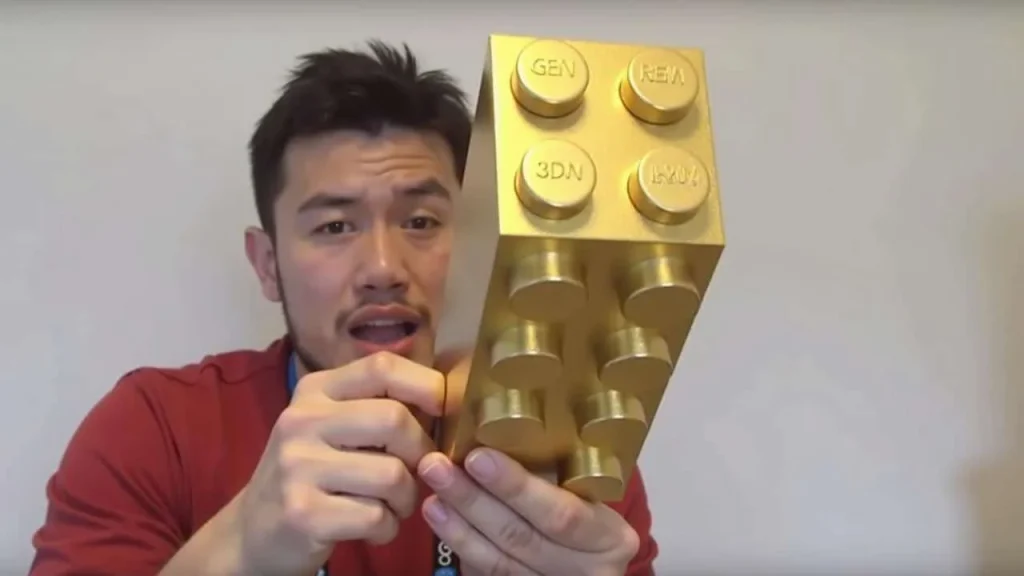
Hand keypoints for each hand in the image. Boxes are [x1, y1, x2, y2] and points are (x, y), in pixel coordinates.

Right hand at [234, 351, 445, 574]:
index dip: (426, 384)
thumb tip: (447, 399)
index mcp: (315, 391)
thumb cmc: (312, 474)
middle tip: (417, 473)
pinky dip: (387, 528)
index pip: (382, 367)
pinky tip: (374, 528)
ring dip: (407, 499)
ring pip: (392, 475)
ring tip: (392, 506)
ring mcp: (298, 467)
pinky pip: (376, 517)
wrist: (253, 532)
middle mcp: (302, 421)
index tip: (444, 409)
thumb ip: (376, 407)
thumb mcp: (332, 427)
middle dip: (421, 453)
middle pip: (394, 420)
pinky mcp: (303, 513)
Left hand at [417, 448, 639, 575]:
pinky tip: (440, 518)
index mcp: (611, 537)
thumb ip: (554, 473)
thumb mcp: (586, 492)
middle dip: (474, 500)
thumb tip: (495, 429)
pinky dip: (462, 545)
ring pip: (499, 561)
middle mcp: (589, 570)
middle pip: (523, 538)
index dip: (517, 487)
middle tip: (436, 465)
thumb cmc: (587, 509)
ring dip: (458, 524)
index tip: (478, 456)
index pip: (563, 513)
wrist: (586, 560)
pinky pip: (489, 573)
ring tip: (431, 491)